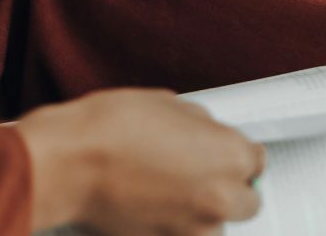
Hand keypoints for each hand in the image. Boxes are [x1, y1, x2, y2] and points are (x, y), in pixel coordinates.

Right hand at [16, 89, 264, 234]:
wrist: (67, 163)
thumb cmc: (107, 128)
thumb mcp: (164, 103)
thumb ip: (197, 123)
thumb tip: (202, 132)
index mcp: (229, 155)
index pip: (257, 161)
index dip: (235, 151)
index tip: (221, 151)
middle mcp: (220, 197)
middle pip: (248, 201)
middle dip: (230, 186)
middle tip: (201, 171)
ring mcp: (193, 229)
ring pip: (215, 225)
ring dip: (202, 210)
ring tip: (169, 190)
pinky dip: (173, 225)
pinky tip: (151, 205)